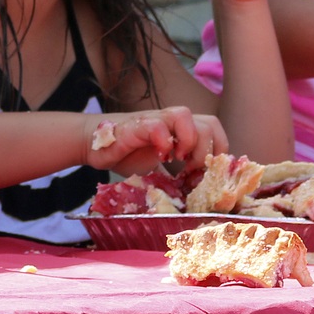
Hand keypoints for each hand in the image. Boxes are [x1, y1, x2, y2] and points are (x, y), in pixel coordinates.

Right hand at [84, 106, 229, 174]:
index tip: (206, 171)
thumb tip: (193, 198)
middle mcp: (172, 120)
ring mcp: (156, 120)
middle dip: (207, 151)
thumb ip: (175, 176)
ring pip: (186, 116)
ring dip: (189, 142)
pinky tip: (161, 157)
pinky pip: (158, 127)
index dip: (218, 149)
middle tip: (192, 169)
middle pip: (209, 123)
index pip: (214, 128)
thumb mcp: (159, 168)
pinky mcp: (137, 125)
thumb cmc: (128, 154)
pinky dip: (164, 143)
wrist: (95, 143)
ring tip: (179, 161)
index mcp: (182, 128)